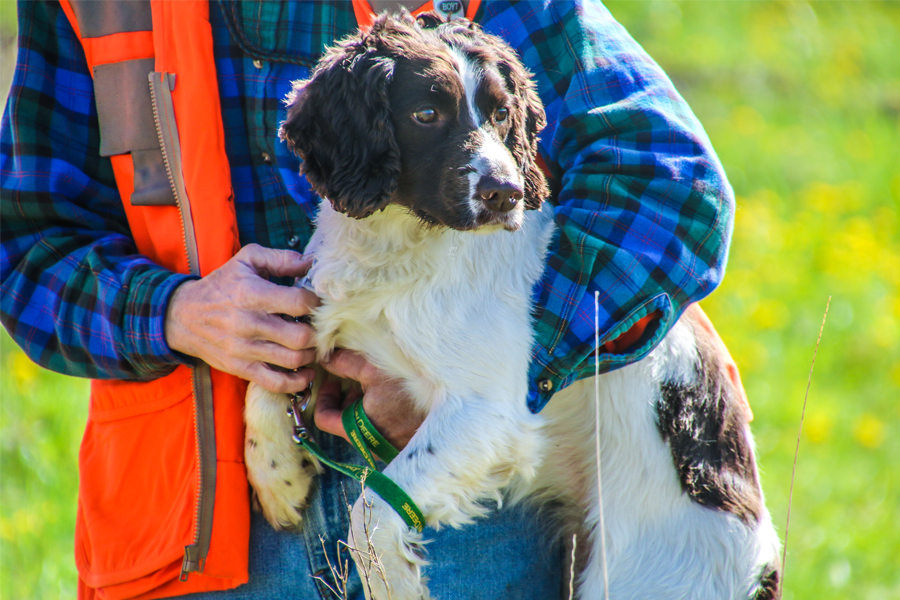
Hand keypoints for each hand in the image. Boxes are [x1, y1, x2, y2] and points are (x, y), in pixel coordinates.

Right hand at [165, 244, 318, 392]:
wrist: (183, 315)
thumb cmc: (221, 285)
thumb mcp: (247, 260)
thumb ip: (281, 258)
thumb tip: (311, 262)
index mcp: (252, 294)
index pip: (299, 302)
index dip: (316, 303)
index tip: (317, 303)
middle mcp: (249, 324)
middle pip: (301, 337)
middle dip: (317, 332)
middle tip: (319, 327)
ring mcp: (245, 349)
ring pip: (293, 360)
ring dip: (311, 355)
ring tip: (312, 345)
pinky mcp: (241, 368)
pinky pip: (276, 383)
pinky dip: (298, 382)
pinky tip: (306, 372)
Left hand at [315, 350, 423, 450]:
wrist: (452, 410)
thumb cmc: (410, 392)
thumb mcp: (374, 370)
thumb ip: (345, 363)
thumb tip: (327, 356)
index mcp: (356, 430)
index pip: (323, 419)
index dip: (324, 396)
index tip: (333, 380)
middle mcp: (368, 444)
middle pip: (344, 418)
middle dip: (348, 394)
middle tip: (356, 373)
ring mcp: (386, 444)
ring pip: (364, 420)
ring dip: (366, 398)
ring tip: (379, 378)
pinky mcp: (401, 440)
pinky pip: (381, 423)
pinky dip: (381, 406)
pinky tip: (394, 388)